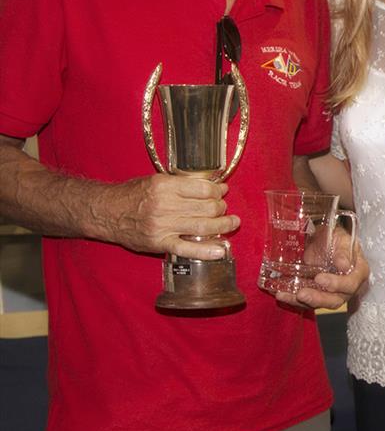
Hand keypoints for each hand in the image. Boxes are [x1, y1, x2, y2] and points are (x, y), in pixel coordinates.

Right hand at [105, 174, 239, 259]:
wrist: (107, 212)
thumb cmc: (132, 194)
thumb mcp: (155, 180)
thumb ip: (180, 183)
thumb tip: (209, 185)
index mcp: (165, 186)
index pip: (202, 188)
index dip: (217, 189)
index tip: (222, 190)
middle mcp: (165, 206)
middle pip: (206, 207)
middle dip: (221, 207)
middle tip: (224, 206)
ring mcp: (163, 226)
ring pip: (201, 226)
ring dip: (222, 225)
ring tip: (232, 222)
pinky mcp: (160, 243)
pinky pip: (187, 248)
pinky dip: (206, 250)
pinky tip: (221, 249)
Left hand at [276, 241, 369, 310]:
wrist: (324, 239)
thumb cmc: (336, 238)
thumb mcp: (342, 238)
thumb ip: (343, 251)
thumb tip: (343, 265)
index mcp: (357, 272)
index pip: (350, 284)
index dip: (336, 284)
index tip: (320, 279)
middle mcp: (346, 287)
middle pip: (335, 300)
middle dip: (318, 299)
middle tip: (302, 294)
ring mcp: (331, 292)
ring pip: (319, 303)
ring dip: (302, 301)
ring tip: (285, 295)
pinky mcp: (317, 293)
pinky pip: (306, 300)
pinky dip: (293, 298)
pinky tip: (281, 294)